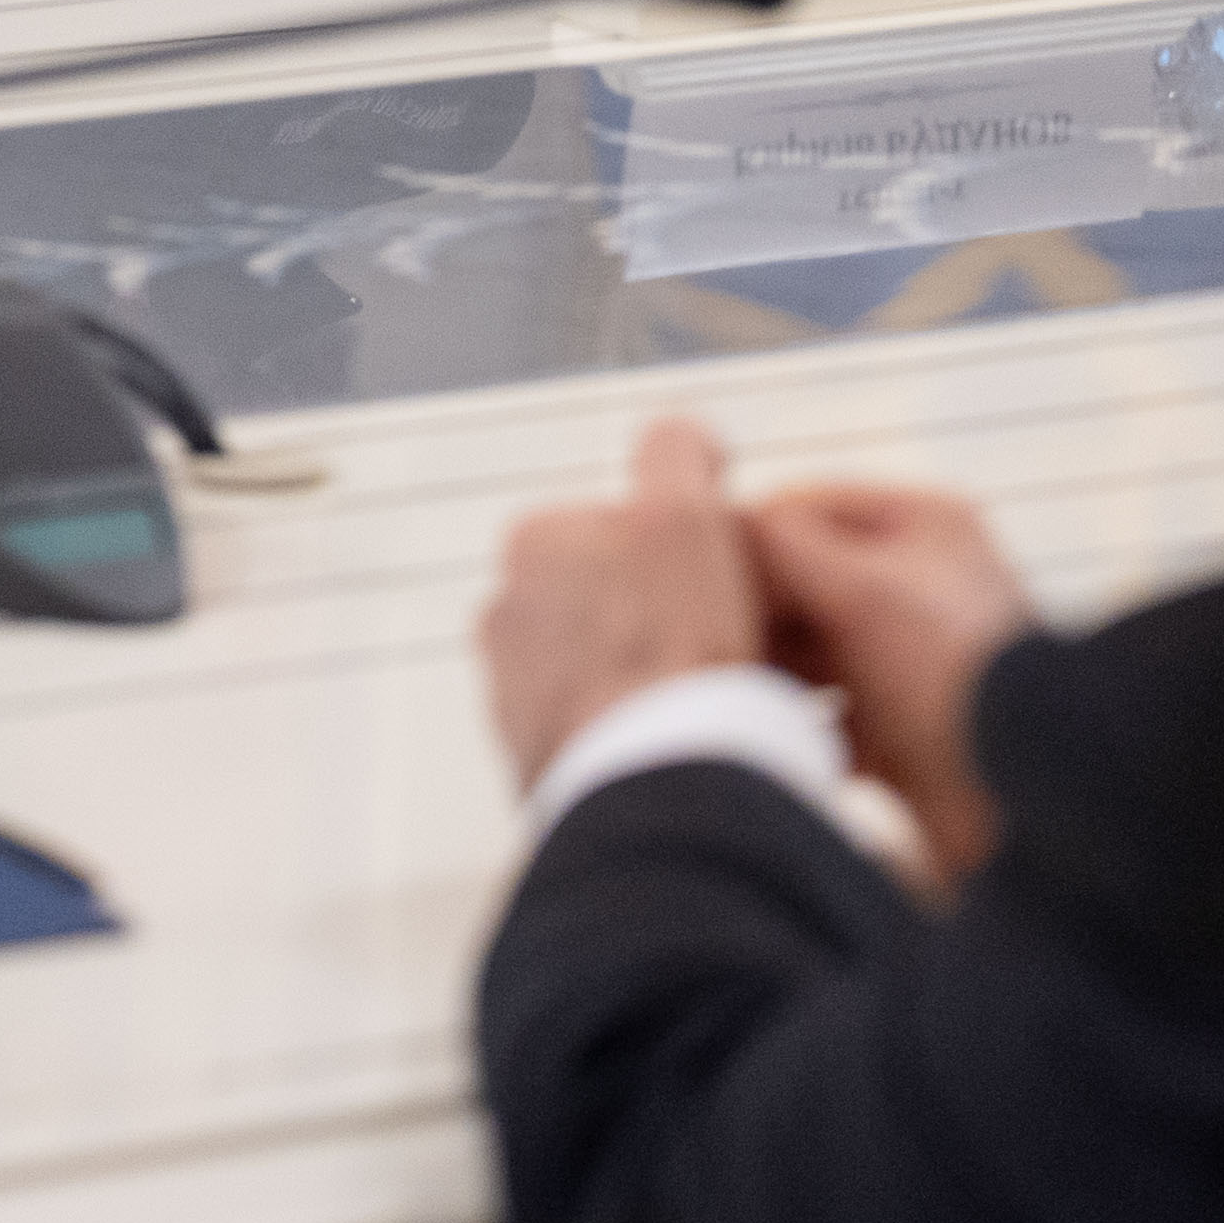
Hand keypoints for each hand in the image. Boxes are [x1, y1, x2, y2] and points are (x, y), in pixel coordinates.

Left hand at [479, 417, 767, 790]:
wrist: (655, 784)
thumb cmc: (668, 647)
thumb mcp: (683, 516)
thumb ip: (677, 453)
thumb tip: (688, 439)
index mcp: (532, 542)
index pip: (629, 524)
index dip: (686, 551)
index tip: (714, 586)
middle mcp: (507, 608)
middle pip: (615, 594)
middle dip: (659, 612)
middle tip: (716, 644)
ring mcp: (517, 686)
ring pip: (608, 662)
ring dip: (645, 673)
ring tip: (695, 699)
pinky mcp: (537, 755)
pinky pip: (600, 725)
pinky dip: (631, 727)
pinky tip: (670, 736)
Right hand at [745, 482, 1030, 890]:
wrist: (1032, 800)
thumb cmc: (955, 676)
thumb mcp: (859, 589)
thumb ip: (779, 544)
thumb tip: (712, 528)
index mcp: (923, 525)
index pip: (798, 507)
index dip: (742, 540)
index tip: (688, 582)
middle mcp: (919, 584)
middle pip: (798, 580)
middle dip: (754, 614)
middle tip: (707, 645)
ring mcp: (911, 658)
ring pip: (805, 648)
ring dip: (769, 672)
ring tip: (739, 694)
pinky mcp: (904, 728)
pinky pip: (826, 712)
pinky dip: (800, 724)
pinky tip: (782, 741)